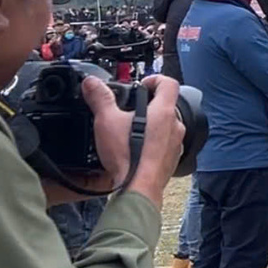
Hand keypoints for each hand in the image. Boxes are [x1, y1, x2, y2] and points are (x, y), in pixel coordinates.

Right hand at [61, 75, 185, 207]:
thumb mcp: (107, 121)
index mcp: (164, 111)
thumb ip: (100, 99)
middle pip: (167, 105)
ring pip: (167, 126)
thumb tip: (92, 83)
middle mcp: (176, 125)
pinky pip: (165, 144)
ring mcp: (176, 143)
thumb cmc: (128, 156)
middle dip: (149, 105)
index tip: (143, 84)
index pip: (169, 83)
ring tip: (130, 131)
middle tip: (130, 110)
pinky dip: (154, 143)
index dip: (155, 79)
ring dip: (152, 125)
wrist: (138, 188)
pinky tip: (137, 149)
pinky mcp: (172, 159)